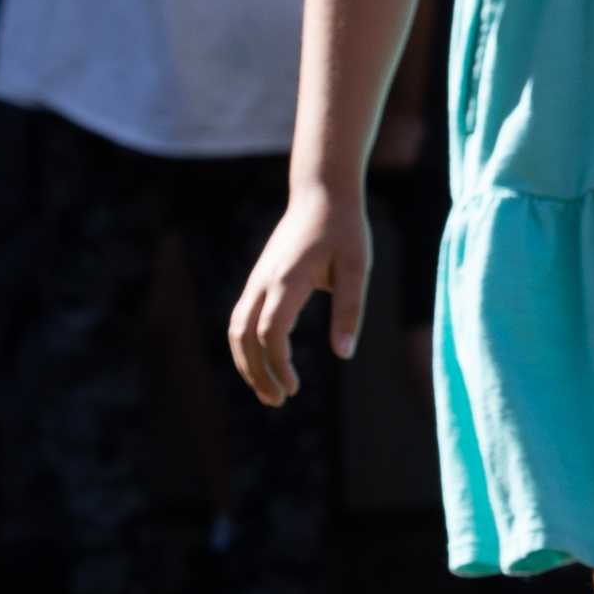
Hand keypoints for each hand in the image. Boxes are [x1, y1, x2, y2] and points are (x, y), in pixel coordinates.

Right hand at [229, 184, 369, 404]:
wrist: (320, 191)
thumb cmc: (344, 229)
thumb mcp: (357, 268)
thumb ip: (349, 310)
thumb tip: (343, 354)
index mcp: (288, 280)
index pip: (272, 333)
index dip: (278, 365)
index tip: (294, 388)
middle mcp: (264, 280)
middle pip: (244, 336)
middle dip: (256, 373)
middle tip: (278, 401)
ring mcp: (257, 278)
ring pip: (236, 328)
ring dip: (247, 363)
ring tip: (269, 392)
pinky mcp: (258, 277)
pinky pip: (241, 317)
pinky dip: (246, 345)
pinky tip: (265, 362)